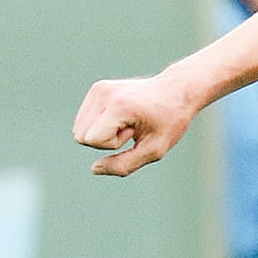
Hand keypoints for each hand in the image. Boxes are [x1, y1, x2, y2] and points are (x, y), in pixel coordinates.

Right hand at [73, 73, 204, 176]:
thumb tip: (94, 169)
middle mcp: (103, 93)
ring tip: (129, 122)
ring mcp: (99, 88)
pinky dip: (101, 124)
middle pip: (80, 136)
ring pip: (79, 129)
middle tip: (132, 128)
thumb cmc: (170, 122)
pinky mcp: (97, 88)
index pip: (91, 140)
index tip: (135, 132)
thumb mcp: (154, 150)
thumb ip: (124, 164)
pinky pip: (84, 120)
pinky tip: (124, 116)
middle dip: (105, 140)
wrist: (178, 90)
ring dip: (102, 133)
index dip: (113, 144)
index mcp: (118, 106)